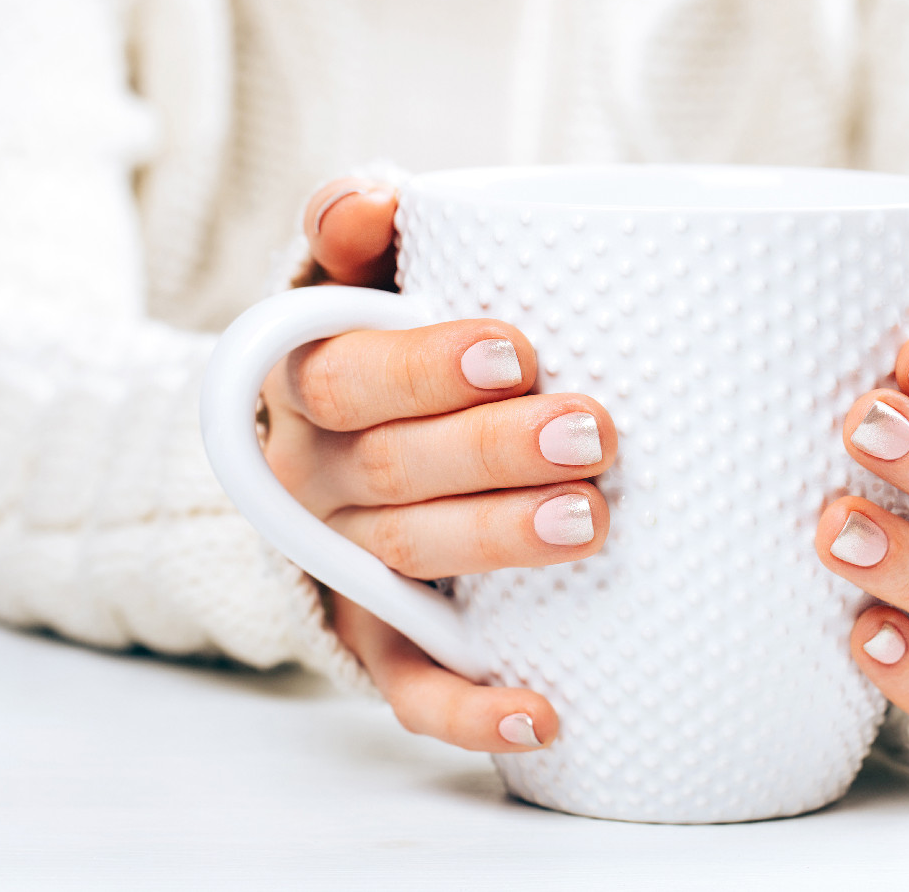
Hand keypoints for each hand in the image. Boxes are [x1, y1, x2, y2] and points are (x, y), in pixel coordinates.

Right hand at [267, 178, 618, 752]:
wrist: (329, 443)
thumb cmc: (381, 340)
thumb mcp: (355, 276)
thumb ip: (355, 229)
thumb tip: (376, 196)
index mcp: (311, 383)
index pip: (349, 375)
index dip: (426, 366)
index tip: (516, 349)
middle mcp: (318, 477)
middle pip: (393, 470)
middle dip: (496, 452)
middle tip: (596, 432)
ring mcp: (346, 562)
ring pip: (410, 560)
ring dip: (500, 543)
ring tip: (595, 521)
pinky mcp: (380, 637)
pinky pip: (410, 686)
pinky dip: (472, 710)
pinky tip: (547, 712)